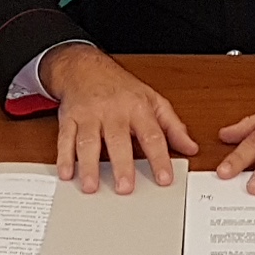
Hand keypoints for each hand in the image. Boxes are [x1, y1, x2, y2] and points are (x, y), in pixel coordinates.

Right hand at [45, 45, 197, 193]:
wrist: (85, 67)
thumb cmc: (121, 88)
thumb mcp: (152, 100)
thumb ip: (172, 126)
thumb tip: (191, 147)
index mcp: (137, 108)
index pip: (152, 135)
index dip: (159, 158)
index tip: (164, 179)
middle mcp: (113, 111)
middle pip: (118, 139)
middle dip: (121, 164)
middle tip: (125, 188)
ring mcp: (90, 115)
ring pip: (88, 141)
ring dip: (89, 165)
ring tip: (91, 186)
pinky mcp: (70, 118)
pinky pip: (66, 138)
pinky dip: (64, 157)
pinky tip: (67, 173)